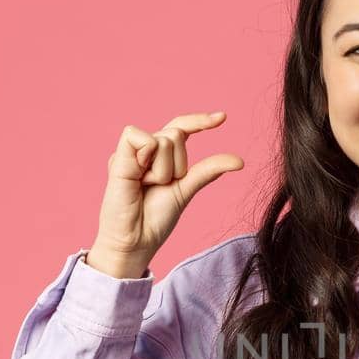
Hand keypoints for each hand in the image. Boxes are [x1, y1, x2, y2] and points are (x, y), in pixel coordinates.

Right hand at [89, 111, 244, 271]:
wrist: (135, 241)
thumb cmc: (155, 219)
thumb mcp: (186, 190)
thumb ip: (207, 171)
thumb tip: (239, 160)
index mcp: (159, 155)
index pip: (181, 127)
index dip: (199, 121)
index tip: (223, 117)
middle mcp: (143, 150)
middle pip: (176, 135)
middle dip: (177, 165)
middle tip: (159, 187)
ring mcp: (130, 153)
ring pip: (165, 139)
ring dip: (164, 170)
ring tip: (147, 187)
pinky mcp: (119, 158)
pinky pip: (144, 139)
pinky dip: (148, 157)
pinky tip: (138, 177)